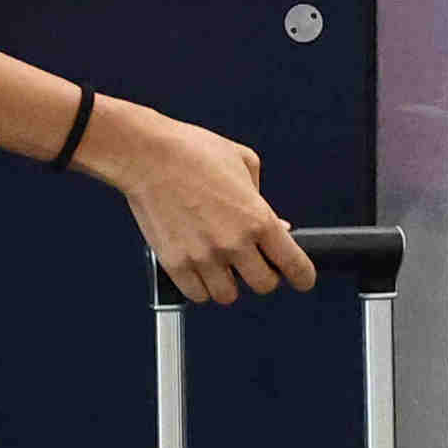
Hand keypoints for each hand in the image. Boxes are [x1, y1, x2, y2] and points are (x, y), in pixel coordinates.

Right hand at [86, 102, 313, 304]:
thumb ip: (264, 201)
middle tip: (252, 263)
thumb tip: (278, 228)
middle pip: (264, 285)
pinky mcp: (175, 263)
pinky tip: (199, 269)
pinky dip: (201, 287)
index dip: (302, 276)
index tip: (300, 278)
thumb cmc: (193, 151)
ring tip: (221, 265)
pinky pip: (197, 295)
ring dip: (229, 283)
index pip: (294, 265)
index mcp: (258, 218)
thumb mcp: (244, 163)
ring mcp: (203, 256)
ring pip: (228, 295)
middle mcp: (234, 242)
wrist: (146, 154)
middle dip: (263, 276)